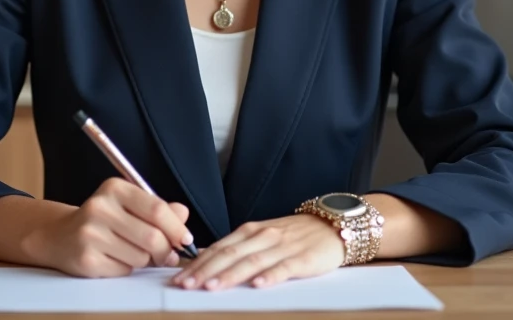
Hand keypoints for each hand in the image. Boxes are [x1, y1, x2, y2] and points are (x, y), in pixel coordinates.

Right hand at [29, 177, 194, 277]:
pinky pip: (124, 270)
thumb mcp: (129, 205)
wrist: (60, 236)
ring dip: (145, 260)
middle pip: (152, 237)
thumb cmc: (103, 220)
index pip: (157, 209)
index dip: (177, 228)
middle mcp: (100, 207)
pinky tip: (115, 258)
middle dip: (166, 250)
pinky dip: (127, 268)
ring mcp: (91, 234)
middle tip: (168, 255)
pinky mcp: (86, 259)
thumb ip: (158, 209)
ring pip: (140, 257)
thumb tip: (183, 215)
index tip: (186, 239)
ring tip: (133, 252)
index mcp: (114, 188)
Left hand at [172, 213, 343, 289]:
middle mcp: (263, 236)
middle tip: (186, 285)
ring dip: (229, 275)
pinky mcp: (304, 259)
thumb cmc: (295, 235)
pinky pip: (285, 268)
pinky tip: (258, 285)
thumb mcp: (262, 236)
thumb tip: (206, 256)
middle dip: (205, 271)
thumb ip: (237, 246)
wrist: (333, 225)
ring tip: (211, 287)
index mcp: (251, 231)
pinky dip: (270, 276)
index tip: (179, 278)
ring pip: (252, 261)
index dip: (198, 263)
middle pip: (230, 254)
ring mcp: (283, 247)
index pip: (219, 247)